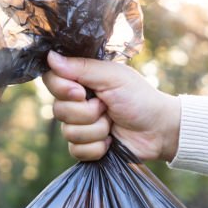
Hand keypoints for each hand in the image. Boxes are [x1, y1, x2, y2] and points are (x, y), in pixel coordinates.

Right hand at [43, 51, 180, 161]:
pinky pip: (76, 151)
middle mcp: (76, 102)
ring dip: (96, 130)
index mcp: (81, 80)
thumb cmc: (139, 98)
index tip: (81, 92)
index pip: (51, 80)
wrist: (158, 130)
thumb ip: (81, 67)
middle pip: (58, 110)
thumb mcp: (113, 77)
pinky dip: (97, 147)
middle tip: (107, 108)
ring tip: (112, 124)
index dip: (62, 89)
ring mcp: (80, 126)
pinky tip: (111, 141)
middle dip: (87, 113)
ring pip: (68, 133)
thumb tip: (50, 57)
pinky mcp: (86, 147)